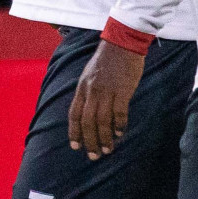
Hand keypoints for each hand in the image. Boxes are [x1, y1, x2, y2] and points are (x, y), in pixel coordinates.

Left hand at [68, 40, 144, 159]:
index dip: (74, 132)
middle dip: (89, 141)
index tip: (76, 146)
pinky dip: (119, 125)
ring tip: (107, 150)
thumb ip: (88, 92)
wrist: (122, 42)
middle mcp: (92, 91)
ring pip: (102, 120)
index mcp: (82, 87)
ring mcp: (107, 91)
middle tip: (93, 156)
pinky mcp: (122, 90)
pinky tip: (119, 134)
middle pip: (87, 121)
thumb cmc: (107, 59)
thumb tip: (89, 112)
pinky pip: (119, 112)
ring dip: (104, 138)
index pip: (74, 114)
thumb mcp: (90, 74)